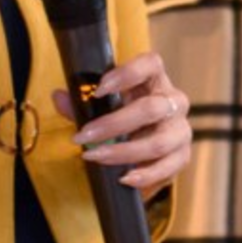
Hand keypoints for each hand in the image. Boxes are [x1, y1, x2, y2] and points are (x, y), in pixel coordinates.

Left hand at [50, 50, 191, 195]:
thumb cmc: (122, 119)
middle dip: (113, 124)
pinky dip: (144, 175)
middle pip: (150, 108)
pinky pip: (167, 167)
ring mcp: (180, 129)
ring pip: (158, 142)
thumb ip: (81, 105)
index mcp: (154, 80)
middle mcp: (173, 101)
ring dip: (123, 152)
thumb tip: (59, 97)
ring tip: (96, 157)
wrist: (142, 148)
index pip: (151, 64)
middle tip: (84, 136)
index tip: (99, 90)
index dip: (127, 73)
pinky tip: (124, 178)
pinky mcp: (182, 155)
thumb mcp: (100, 109)